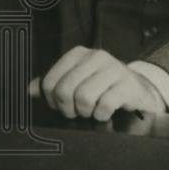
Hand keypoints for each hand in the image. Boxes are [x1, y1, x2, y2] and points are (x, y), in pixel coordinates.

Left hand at [27, 45, 165, 120]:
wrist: (138, 90)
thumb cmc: (102, 87)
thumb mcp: (77, 81)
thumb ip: (53, 84)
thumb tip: (30, 89)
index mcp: (79, 54)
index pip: (49, 82)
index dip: (51, 101)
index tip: (62, 105)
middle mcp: (96, 56)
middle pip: (64, 90)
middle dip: (68, 108)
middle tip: (76, 111)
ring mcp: (114, 69)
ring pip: (84, 98)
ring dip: (86, 112)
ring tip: (92, 111)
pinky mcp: (128, 84)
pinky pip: (104, 105)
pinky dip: (101, 115)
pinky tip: (105, 112)